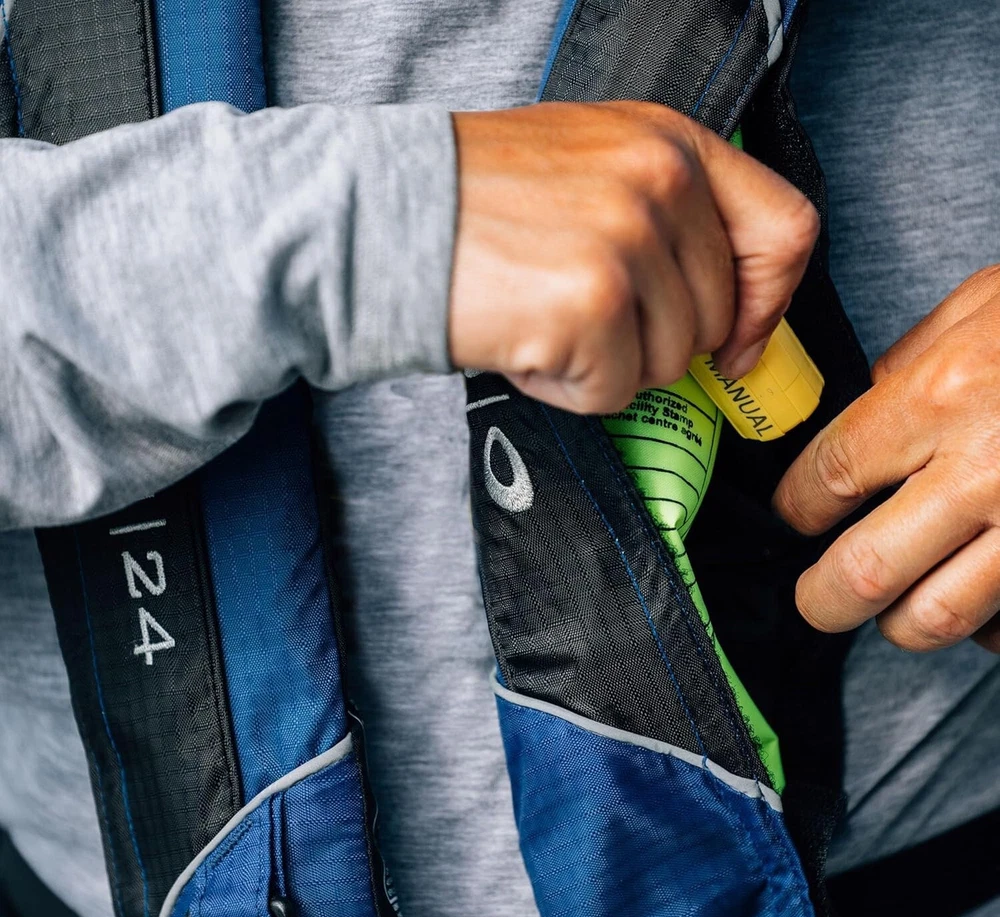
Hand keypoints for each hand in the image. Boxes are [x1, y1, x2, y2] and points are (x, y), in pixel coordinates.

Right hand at [448, 101, 818, 413]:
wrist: (379, 218)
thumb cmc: (474, 204)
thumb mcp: (589, 168)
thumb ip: (666, 216)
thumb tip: (727, 310)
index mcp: (669, 141)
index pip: (784, 228)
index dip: (767, 303)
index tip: (735, 341)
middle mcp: (660, 181)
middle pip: (716, 320)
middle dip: (652, 343)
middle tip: (583, 318)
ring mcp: (628, 241)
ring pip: (666, 365)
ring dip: (604, 366)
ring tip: (544, 321)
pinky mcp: (591, 304)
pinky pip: (613, 392)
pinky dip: (565, 387)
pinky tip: (525, 344)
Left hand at [773, 265, 999, 651]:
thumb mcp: (989, 300)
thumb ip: (914, 358)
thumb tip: (863, 403)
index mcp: (946, 397)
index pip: (827, 477)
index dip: (794, 507)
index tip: (794, 515)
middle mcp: (988, 472)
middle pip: (862, 572)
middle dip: (820, 598)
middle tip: (814, 597)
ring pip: (935, 619)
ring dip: (897, 622)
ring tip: (889, 607)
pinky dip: (985, 631)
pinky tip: (979, 603)